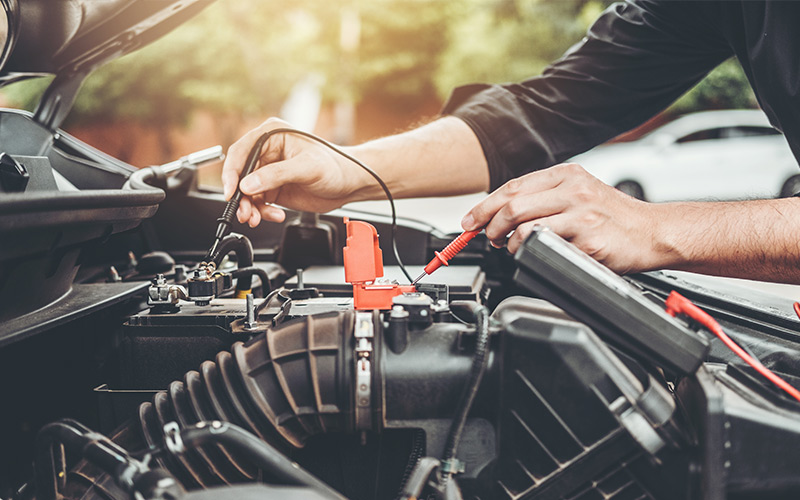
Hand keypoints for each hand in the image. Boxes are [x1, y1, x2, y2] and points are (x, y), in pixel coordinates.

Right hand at [221, 118, 371, 226]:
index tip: (232, 191)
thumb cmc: (336, 166)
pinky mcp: (274, 189)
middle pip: (240, 175)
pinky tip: (274, 215)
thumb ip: (277, 175)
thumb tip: (248, 184)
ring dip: (249, 207)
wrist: (350, 184)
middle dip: (241, 196)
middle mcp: (267, 152)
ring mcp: (269, 172)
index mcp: (272, 135)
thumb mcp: (307, 167)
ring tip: (257, 218)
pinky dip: (261, 212)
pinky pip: (258, 202)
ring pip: (246, 192)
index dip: (232, 172)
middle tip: (245, 212)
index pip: (241, 152)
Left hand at [460, 163, 658, 273]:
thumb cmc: (615, 218)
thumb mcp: (580, 194)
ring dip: (509, 241)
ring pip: (524, 226)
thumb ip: (545, 198)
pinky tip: (534, 254)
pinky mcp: (588, 238)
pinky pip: (545, 246)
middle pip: (512, 205)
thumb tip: (502, 212)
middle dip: (490, 225)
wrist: (654, 233)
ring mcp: (581, 214)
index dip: (485, 205)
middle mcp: (573, 190)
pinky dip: (531, 252)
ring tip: (512, 247)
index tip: (470, 220)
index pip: (513, 187)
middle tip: (488, 238)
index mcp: (567, 175)